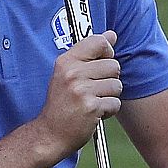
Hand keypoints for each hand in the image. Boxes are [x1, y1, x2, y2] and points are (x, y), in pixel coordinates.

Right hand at [35, 30, 121, 155]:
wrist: (50, 133)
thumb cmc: (62, 103)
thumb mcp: (69, 73)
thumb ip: (90, 52)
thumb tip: (112, 34)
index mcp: (66, 61)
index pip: (99, 42)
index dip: (107, 52)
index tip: (100, 63)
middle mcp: (73, 73)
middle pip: (114, 65)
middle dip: (109, 79)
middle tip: (92, 90)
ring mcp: (82, 90)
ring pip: (117, 85)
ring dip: (109, 96)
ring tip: (92, 102)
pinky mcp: (91, 107)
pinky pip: (115, 103)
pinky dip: (108, 111)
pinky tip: (93, 113)